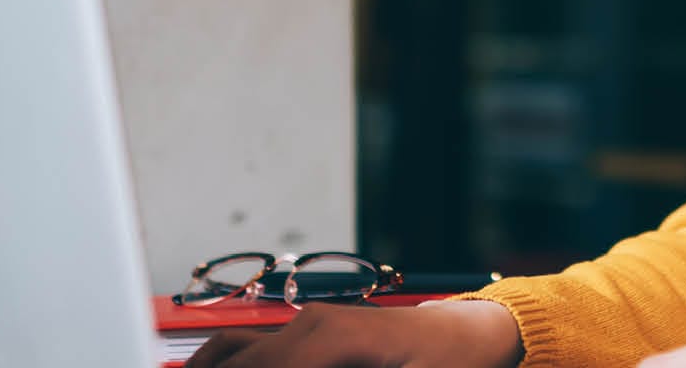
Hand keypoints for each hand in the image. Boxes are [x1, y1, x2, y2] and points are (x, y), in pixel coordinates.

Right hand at [184, 299, 524, 367]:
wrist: (474, 337)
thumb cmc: (450, 364)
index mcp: (331, 338)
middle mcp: (313, 323)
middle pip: (237, 359)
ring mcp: (311, 322)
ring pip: (236, 349)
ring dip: (211, 366)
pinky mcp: (314, 331)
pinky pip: (259, 350)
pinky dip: (234, 366)